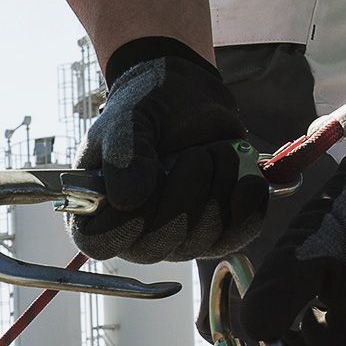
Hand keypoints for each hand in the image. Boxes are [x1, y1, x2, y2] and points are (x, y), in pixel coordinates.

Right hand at [71, 55, 269, 262]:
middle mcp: (136, 233)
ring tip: (214, 152)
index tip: (144, 187)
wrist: (188, 97)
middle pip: (156, 248)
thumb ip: (124, 154)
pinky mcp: (217, 232)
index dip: (123, 224)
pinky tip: (243, 176)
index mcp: (99, 210)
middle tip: (195, 155)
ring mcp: (178, 238)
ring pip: (199, 242)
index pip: (101, 242)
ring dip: (215, 190)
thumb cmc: (147, 106)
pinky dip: (246, 204)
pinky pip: (237, 236)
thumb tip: (127, 200)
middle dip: (183, 199)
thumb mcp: (127, 119)